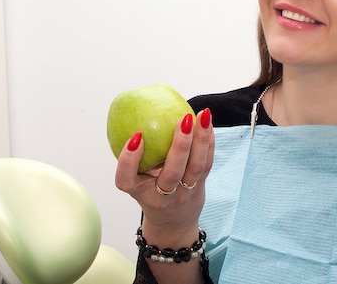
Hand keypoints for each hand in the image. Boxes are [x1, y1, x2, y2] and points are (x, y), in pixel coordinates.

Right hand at [115, 108, 214, 244]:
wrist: (173, 224)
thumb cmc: (151, 191)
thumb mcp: (138, 179)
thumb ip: (137, 156)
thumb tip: (138, 112)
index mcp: (139, 192)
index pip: (127, 180)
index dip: (128, 160)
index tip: (136, 136)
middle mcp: (161, 196)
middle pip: (172, 173)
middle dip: (180, 145)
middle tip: (184, 119)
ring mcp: (183, 194)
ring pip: (196, 168)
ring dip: (201, 139)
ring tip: (203, 115)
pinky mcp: (200, 188)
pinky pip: (207, 164)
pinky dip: (209, 143)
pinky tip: (209, 124)